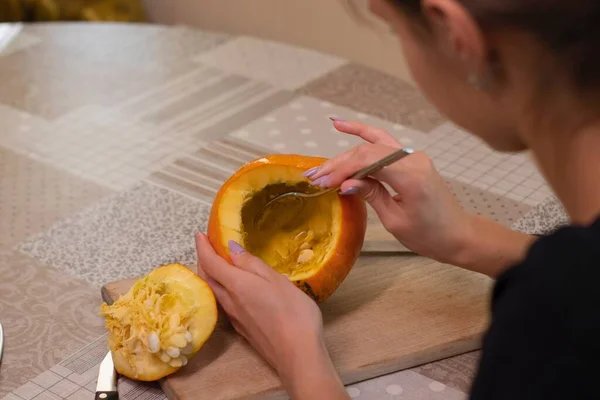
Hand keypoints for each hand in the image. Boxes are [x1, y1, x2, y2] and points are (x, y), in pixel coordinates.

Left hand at [195, 233, 348, 399]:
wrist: (296, 354)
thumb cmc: (292, 312)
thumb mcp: (276, 280)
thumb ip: (252, 264)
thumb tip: (231, 248)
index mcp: (236, 284)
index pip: (211, 262)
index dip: (203, 247)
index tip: (199, 234)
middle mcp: (229, 301)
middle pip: (206, 277)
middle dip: (203, 260)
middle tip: (206, 246)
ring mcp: (234, 317)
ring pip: (212, 291)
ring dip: (209, 275)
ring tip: (216, 264)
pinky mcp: (241, 328)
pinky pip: (222, 303)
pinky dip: (220, 289)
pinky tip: (232, 288)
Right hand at [307, 119, 535, 275]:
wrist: (459, 235)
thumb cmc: (430, 235)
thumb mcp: (396, 221)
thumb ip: (371, 195)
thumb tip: (345, 184)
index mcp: (411, 176)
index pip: (368, 162)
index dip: (342, 170)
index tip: (322, 183)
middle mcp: (413, 159)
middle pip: (368, 151)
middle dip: (339, 164)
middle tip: (315, 177)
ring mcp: (413, 156)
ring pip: (373, 145)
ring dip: (346, 152)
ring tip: (322, 163)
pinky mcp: (411, 160)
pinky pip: (384, 144)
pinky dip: (364, 135)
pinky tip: (344, 126)